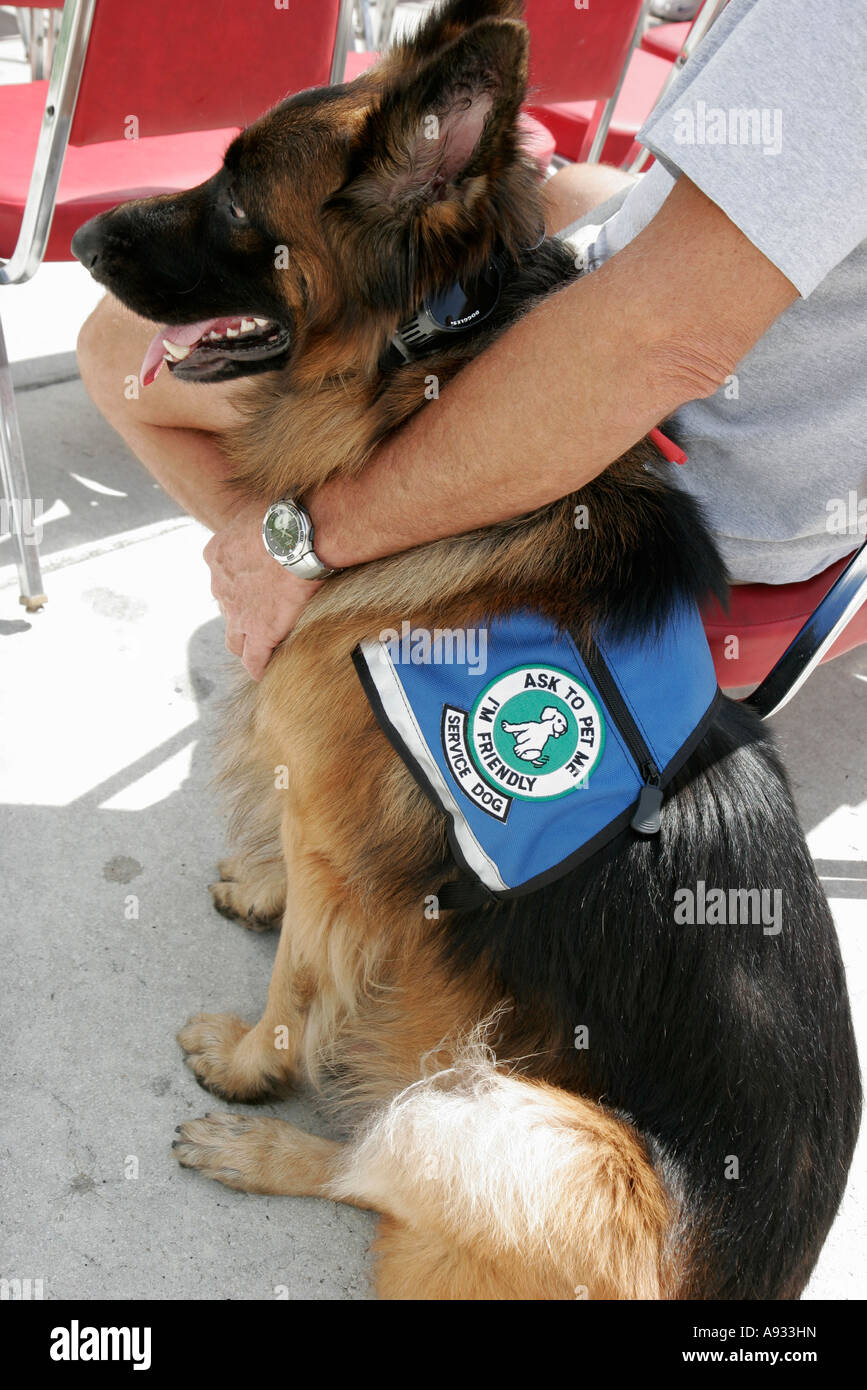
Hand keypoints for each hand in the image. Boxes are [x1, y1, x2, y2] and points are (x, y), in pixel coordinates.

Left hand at [204, 500, 323, 680]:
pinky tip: (266, 672)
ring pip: (235, 640)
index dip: (239, 585)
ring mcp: (238, 613)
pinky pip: (254, 660)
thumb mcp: (258, 508)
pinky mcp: (260, 633)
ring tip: (261, 649)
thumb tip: (271, 512)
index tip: (255, 587)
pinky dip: (259, 667)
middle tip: (261, 617)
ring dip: (246, 644)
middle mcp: (220, 586)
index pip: (222, 578)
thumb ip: (255, 520)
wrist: (297, 537)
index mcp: (216, 555)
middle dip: (240, 615)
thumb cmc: (286, 516)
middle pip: (225, 609)